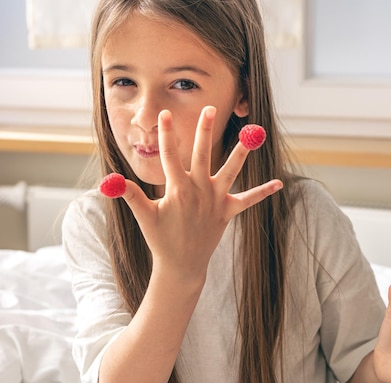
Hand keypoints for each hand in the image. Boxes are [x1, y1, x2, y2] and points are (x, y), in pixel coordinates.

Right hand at [118, 106, 282, 279]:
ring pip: (231, 171)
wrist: (182, 265)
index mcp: (178, 189)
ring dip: (242, 152)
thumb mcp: (144, 216)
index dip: (168, 134)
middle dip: (205, 131)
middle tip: (209, 109)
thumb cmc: (160, 239)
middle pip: (203, 154)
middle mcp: (200, 191)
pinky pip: (248, 200)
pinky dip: (263, 192)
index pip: (170, 156)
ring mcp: (216, 201)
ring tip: (253, 135)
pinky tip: (280, 183)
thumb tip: (111, 180)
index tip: (166, 113)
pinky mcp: (228, 211)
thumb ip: (131, 194)